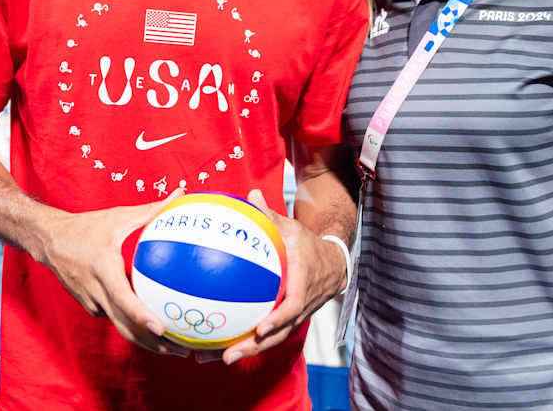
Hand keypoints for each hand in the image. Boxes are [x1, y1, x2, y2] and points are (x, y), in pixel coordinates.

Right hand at [38, 189, 188, 356]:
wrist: (49, 241)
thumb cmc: (86, 226)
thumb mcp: (118, 216)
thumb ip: (150, 209)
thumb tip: (180, 194)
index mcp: (103, 269)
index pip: (123, 299)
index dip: (142, 316)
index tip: (162, 328)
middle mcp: (96, 291)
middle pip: (126, 326)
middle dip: (154, 342)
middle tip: (183, 349)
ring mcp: (91, 302)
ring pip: (121, 327)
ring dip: (146, 342)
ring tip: (176, 349)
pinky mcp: (90, 306)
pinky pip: (115, 318)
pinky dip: (134, 327)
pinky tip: (156, 330)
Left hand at [219, 188, 346, 365]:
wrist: (334, 263)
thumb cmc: (308, 244)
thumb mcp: (292, 228)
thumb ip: (271, 215)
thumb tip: (251, 194)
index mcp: (303, 282)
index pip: (294, 305)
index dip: (279, 318)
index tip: (261, 328)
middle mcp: (301, 305)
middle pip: (279, 333)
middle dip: (254, 348)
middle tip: (227, 356)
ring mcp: (295, 316)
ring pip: (273, 339)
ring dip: (248, 351)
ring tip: (218, 358)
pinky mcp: (288, 320)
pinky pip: (270, 334)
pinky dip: (249, 343)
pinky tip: (221, 345)